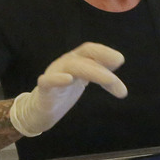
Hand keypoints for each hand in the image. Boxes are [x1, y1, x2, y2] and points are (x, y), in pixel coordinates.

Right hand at [9, 42, 127, 136]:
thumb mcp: (84, 78)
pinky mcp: (44, 90)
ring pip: (73, 67)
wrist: (40, 110)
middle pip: (85, 59)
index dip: (104, 52)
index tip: (120, 60)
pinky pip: (48, 81)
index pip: (90, 50)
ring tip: (110, 81)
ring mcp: (53, 75)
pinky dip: (57, 78)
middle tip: (118, 84)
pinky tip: (68, 79)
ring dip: (94, 72)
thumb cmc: (64, 91)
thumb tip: (118, 59)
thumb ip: (99, 69)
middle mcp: (64, 63)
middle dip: (103, 69)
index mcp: (75, 60)